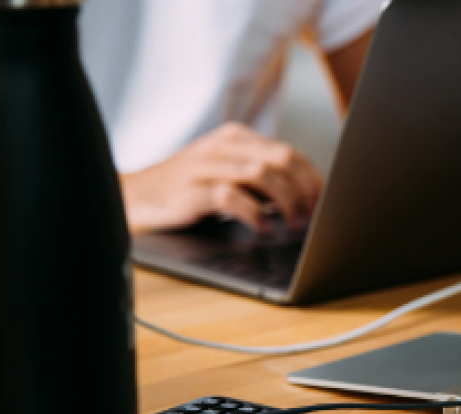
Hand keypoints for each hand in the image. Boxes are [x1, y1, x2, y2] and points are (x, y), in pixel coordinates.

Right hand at [120, 123, 323, 233]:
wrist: (135, 196)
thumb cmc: (187, 189)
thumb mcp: (225, 172)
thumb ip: (259, 178)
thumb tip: (303, 199)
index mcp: (236, 138)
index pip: (289, 152)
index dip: (312, 179)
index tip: (324, 202)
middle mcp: (224, 147)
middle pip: (282, 160)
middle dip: (305, 190)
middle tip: (313, 216)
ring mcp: (207, 166)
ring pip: (263, 175)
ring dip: (287, 203)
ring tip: (293, 224)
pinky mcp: (193, 190)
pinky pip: (233, 198)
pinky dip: (254, 215)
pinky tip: (262, 228)